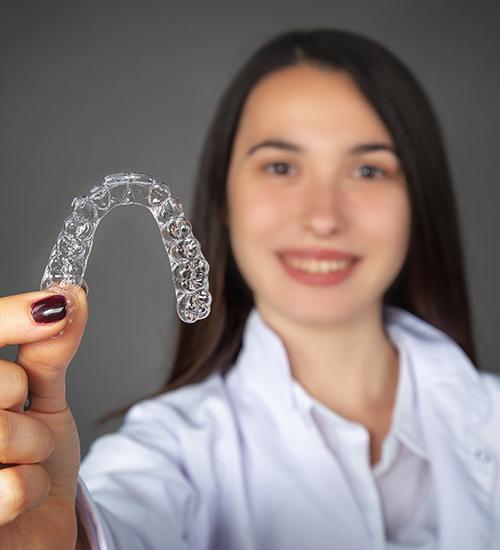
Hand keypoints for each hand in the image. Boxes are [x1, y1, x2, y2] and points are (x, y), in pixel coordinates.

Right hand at [0, 286, 88, 548]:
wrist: (34, 519)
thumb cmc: (32, 456)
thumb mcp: (42, 395)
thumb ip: (48, 350)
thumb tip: (71, 296)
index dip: (11, 319)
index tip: (56, 307)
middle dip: (22, 396)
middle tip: (18, 411)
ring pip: (4, 434)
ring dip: (35, 445)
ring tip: (21, 456)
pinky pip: (11, 487)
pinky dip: (31, 487)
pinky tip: (14, 495)